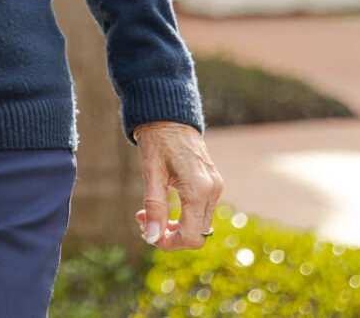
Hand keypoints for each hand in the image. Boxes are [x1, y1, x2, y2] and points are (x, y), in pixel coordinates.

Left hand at [135, 121, 225, 249]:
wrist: (170, 115)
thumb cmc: (157, 140)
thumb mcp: (151, 173)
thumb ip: (154, 207)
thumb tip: (152, 238)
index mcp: (198, 188)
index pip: (192, 236)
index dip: (169, 243)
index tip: (148, 234)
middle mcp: (213, 189)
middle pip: (197, 234)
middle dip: (170, 235)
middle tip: (144, 221)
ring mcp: (215, 187)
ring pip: (200, 225)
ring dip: (175, 227)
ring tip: (149, 213)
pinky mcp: (213, 183)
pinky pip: (201, 211)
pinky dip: (183, 216)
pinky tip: (163, 205)